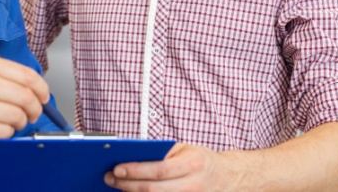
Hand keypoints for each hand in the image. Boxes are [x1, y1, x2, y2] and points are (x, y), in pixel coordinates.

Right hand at [0, 54, 49, 155]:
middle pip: (26, 97)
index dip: (42, 89)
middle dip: (35, 109)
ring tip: (14, 123)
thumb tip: (32, 87)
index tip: (43, 97)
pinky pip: (4, 132)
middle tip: (33, 114)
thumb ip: (0, 74)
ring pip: (17, 116)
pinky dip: (7, 133)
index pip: (27, 76)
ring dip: (21, 122)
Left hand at [105, 143, 237, 191]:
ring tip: (118, 187)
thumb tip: (133, 155)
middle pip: (154, 190)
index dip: (136, 170)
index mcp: (193, 164)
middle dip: (128, 185)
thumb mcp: (186, 149)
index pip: (159, 169)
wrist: (227, 178)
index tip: (117, 168)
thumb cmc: (200, 161)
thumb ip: (163, 152)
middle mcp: (193, 185)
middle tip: (110, 178)